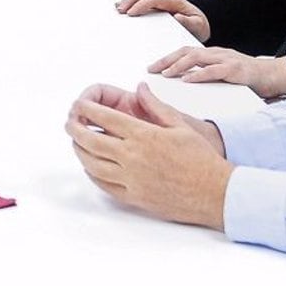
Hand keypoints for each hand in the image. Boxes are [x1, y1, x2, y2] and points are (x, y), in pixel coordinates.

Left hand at [64, 82, 231, 228]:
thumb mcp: (180, 126)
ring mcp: (132, 180)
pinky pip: (103, 185)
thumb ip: (155, 106)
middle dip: (75, 129)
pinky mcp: (134, 197)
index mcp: (144, 136)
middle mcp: (133, 158)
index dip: (87, 110)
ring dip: (80, 151)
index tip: (78, 105)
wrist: (215, 193)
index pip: (105, 119)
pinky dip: (92, 173)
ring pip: (92, 164)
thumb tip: (140, 87)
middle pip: (90, 141)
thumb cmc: (201, 159)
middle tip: (70, 123)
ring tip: (77, 142)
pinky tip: (91, 166)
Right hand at [116, 0, 208, 41]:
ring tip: (118, 8)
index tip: (131, 13)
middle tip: (120, 10)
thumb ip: (190, 22)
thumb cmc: (198, 27)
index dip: (141, 4)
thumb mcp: (198, 27)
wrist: (200, 25)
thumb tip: (177, 17)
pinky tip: (123, 7)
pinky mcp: (156, 0)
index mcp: (176, 1)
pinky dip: (131, 0)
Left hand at [147, 46, 285, 99]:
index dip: (167, 58)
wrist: (276, 75)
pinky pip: (214, 70)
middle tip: (151, 69)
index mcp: (213, 55)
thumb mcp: (224, 74)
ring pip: (197, 57)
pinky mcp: (237, 70)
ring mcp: (227, 60)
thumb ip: (207, 76)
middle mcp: (217, 54)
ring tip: (165, 73)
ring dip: (178, 65)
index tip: (152, 67)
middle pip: (186, 51)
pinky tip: (187, 79)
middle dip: (166, 59)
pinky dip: (199, 74)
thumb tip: (185, 84)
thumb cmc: (249, 78)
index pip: (185, 51)